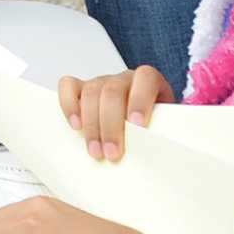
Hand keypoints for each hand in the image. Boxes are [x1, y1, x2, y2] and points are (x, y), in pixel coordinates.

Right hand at [60, 65, 175, 162]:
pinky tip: (76, 125)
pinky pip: (68, 86)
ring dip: (92, 125)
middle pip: (112, 92)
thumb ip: (163, 132)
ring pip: (91, 92)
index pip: (145, 78)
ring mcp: (101, 82)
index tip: (139, 125)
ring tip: (96, 151)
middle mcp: (123, 79)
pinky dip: (69, 105)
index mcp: (149, 81)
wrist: (142, 123)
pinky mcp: (81, 88)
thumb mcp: (164, 125)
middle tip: (113, 153)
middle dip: (111, 125)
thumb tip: (165, 154)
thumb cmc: (152, 125)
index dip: (141, 99)